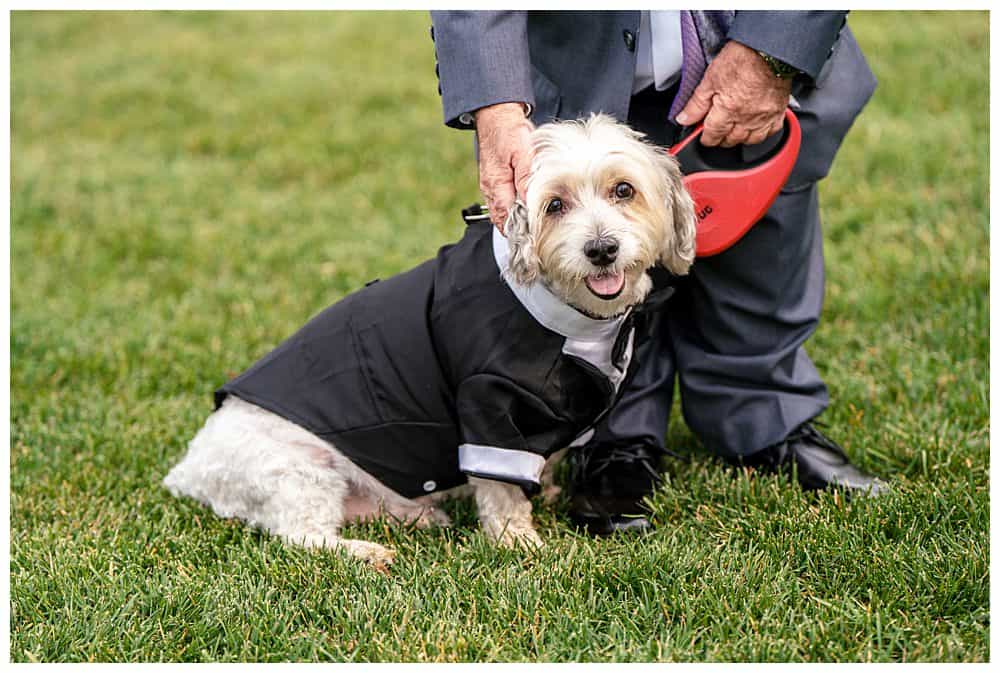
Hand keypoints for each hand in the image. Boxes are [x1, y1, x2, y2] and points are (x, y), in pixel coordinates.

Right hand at [474, 102, 533, 232]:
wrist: (496, 115)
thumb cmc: (509, 131)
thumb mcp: (522, 152)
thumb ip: (526, 178)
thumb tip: (530, 202)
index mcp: (496, 186)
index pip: (508, 219)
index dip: (523, 233)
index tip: (537, 243)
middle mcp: (491, 191)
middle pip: (505, 222)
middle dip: (520, 235)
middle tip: (538, 246)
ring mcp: (491, 189)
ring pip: (504, 216)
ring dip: (517, 225)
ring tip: (535, 236)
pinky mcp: (495, 184)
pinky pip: (504, 205)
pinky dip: (515, 213)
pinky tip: (528, 216)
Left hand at [676, 40, 792, 147]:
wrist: (769, 47)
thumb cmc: (742, 58)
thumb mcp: (710, 79)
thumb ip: (696, 104)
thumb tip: (684, 119)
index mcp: (728, 110)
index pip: (712, 136)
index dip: (705, 138)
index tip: (702, 135)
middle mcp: (747, 117)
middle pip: (730, 140)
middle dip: (720, 138)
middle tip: (716, 129)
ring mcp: (764, 116)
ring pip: (751, 140)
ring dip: (739, 138)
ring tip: (733, 129)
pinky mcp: (778, 110)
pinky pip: (771, 131)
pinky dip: (762, 133)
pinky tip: (755, 126)